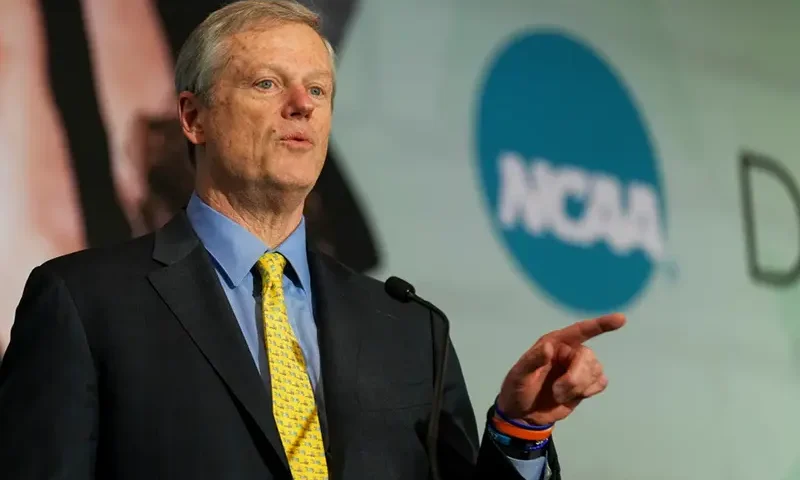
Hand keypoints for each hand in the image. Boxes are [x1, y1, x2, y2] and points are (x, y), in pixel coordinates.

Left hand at [496, 313, 625, 425]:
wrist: (523, 414)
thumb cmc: (517, 388)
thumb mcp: (519, 375)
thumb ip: (533, 361)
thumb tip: (548, 347)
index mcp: (554, 343)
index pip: (580, 330)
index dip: (600, 324)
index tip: (621, 319)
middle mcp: (570, 351)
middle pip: (588, 358)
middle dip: (575, 378)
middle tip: (557, 392)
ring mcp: (579, 368)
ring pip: (596, 371)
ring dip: (579, 387)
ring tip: (559, 395)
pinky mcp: (586, 384)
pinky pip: (601, 382)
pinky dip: (589, 391)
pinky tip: (574, 396)